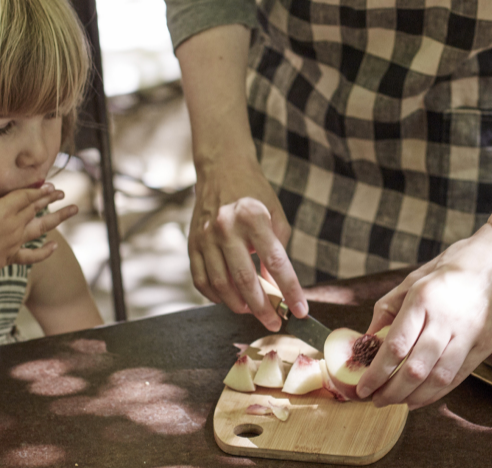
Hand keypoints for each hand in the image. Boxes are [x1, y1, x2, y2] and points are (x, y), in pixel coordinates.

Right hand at [0, 167, 78, 282]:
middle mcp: (12, 226)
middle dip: (50, 199)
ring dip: (58, 218)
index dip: (38, 190)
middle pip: (35, 208)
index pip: (25, 196)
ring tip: (74, 210)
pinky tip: (55, 247)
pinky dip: (44, 252)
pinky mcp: (9, 258)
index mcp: (1, 212)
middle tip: (62, 193)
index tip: (50, 185)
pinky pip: (31, 255)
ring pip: (41, 228)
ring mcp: (13, 243)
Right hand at [188, 157, 307, 329]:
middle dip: (263, 308)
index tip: (300, 311)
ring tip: (252, 310)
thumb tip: (274, 287)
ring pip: (221, 285)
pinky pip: (201, 281)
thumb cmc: (254, 194)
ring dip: (239, 305)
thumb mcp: (276, 215)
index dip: (290, 291)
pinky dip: (215, 297)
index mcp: (253, 217)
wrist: (222, 169)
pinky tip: (229, 299)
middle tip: (275, 322)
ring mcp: (205, 237)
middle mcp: (226, 227)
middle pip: (245, 281)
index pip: (276, 263)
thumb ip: (278, 251)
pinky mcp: (192, 244)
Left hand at [355, 225, 491, 408]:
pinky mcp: (483, 348)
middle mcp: (445, 321)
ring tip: (392, 401)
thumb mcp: (418, 276)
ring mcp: (467, 337)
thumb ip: (391, 306)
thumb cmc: (457, 263)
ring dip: (410, 397)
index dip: (376, 372)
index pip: (395, 346)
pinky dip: (434, 393)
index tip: (362, 384)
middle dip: (389, 391)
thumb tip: (369, 336)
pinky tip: (417, 399)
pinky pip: (455, 378)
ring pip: (435, 379)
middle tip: (372, 398)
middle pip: (413, 369)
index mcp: (423, 298)